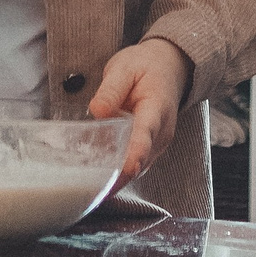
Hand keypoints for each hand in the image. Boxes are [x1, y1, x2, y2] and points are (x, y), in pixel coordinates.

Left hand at [90, 37, 191, 186]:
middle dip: (117, 175)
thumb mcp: (124, 68)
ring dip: (115, 178)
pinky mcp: (149, 151)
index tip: (126, 169)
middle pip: (140, 159)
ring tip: (87, 188)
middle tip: (90, 189)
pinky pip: (133, 167)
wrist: (168, 69)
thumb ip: (111, 89)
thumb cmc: (145, 68)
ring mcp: (157, 145)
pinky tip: (95, 179)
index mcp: (157, 108)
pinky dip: (116, 173)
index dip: (135, 153)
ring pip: (135, 169)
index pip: (146, 134)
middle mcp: (162, 132)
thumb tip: (97, 110)